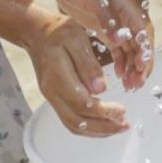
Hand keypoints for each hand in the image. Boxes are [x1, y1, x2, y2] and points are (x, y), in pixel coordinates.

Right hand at [22, 8, 129, 136]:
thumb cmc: (58, 32)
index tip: (122, 110)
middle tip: (125, 124)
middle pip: (77, 121)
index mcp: (57, 75)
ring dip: (98, 130)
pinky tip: (104, 123)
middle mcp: (52, 92)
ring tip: (119, 126)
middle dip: (103, 127)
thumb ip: (88, 63)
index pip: (81, 103)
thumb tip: (101, 89)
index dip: (103, 111)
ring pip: (73, 125)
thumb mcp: (76, 37)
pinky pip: (71, 120)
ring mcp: (52, 98)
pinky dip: (89, 126)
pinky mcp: (55, 99)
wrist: (36, 33)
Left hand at [50, 0, 153, 90]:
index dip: (146, 53)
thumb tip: (121, 39)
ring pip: (131, 50)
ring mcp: (117, 24)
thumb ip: (108, 20)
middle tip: (135, 85)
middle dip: (140, 66)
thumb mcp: (95, 0)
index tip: (141, 70)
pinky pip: (119, 49)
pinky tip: (118, 74)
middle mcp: (127, 17)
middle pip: (141, 45)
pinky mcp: (106, 28)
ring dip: (132, 67)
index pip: (145, 35)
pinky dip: (121, 62)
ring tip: (128, 86)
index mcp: (130, 8)